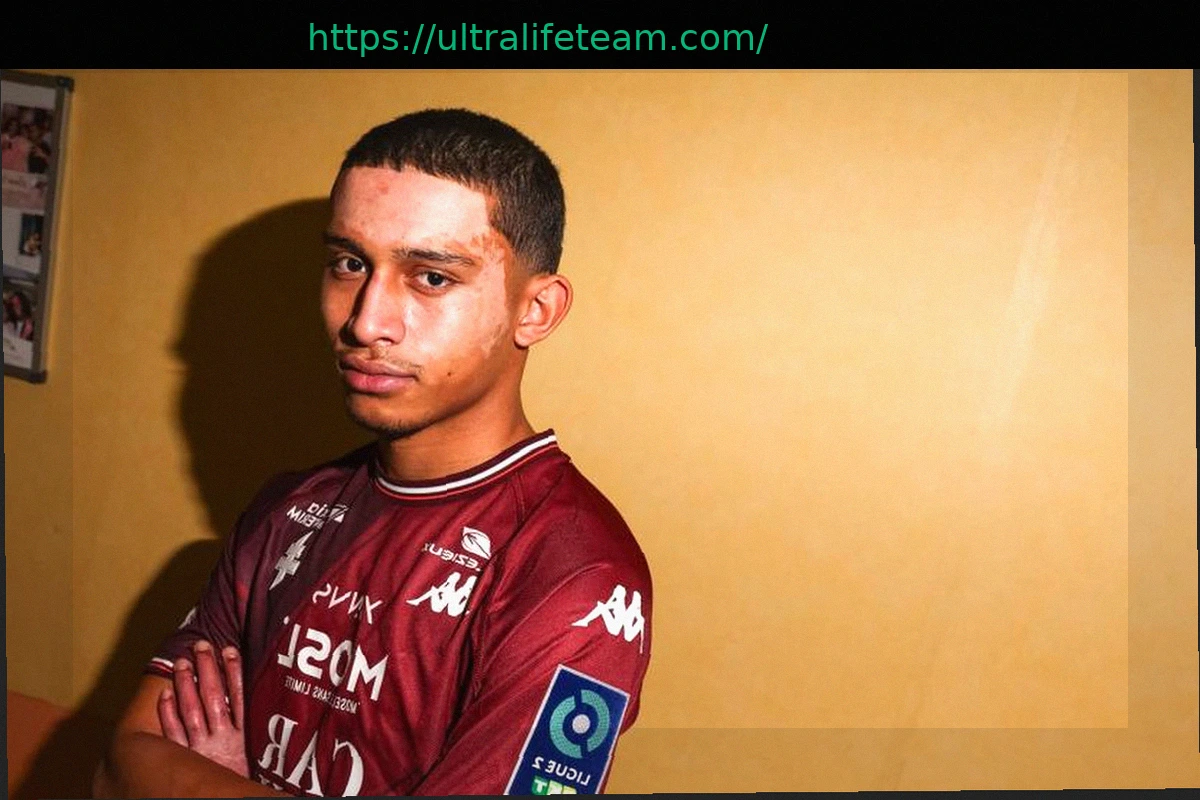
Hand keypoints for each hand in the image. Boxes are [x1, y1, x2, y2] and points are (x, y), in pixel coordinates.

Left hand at [158, 640, 249, 777]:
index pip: (238, 697)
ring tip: (181, 661)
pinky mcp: (183, 763)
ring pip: (191, 711)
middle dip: (207, 670)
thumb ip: (256, 734)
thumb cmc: (242, 786)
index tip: (230, 649)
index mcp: (243, 740)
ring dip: (186, 684)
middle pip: (213, 698)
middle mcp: (221, 742)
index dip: (234, 672)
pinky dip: (167, 714)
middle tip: (202, 645)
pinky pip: (173, 735)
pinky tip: (164, 695)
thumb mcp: (259, 760)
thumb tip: (262, 708)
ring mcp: (200, 751)